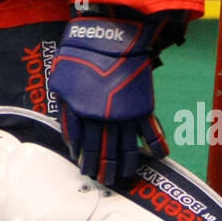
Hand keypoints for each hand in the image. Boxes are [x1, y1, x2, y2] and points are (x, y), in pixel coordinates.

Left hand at [49, 14, 175, 184]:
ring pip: (128, 147)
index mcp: (83, 113)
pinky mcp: (143, 105)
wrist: (111, 38)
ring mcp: (126, 114)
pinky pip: (152, 130)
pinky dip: (158, 145)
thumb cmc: (81, 56)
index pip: (84, 145)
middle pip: (106, 151)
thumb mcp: (62, 82)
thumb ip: (67, 111)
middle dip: (105, 169)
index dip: (85, 159)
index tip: (85, 169)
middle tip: (105, 181)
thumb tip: (71, 138)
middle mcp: (105, 119)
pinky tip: (159, 158)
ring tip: (126, 176)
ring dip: (127, 164)